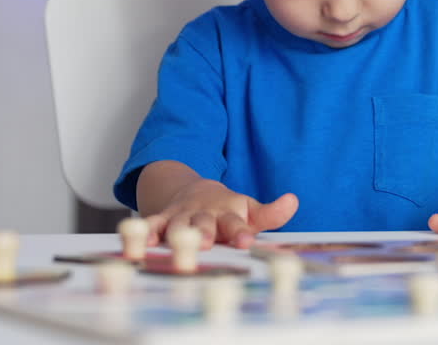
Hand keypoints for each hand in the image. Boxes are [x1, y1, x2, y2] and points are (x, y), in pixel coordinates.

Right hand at [144, 179, 297, 249]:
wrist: (196, 192)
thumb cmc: (228, 211)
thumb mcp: (251, 211)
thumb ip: (271, 213)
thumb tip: (293, 200)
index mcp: (229, 214)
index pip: (236, 224)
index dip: (240, 233)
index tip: (246, 242)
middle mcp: (206, 214)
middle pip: (205, 224)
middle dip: (205, 233)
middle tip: (207, 243)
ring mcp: (184, 215)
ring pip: (179, 225)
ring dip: (177, 234)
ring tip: (176, 245)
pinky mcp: (164, 219)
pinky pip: (154, 224)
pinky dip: (148, 232)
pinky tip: (144, 244)